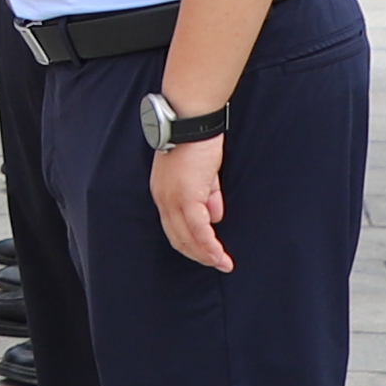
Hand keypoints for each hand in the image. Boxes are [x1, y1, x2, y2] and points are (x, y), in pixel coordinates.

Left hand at [152, 136, 230, 274]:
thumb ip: (207, 196)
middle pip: (178, 238)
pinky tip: (219, 255)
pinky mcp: (187, 196)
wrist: (190, 120)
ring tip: (222, 264)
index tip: (206, 253)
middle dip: (198, 255)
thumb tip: (215, 217)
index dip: (190, 244)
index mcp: (163, 193)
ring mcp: (173, 199)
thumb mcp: (203, 174)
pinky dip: (209, 245)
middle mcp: (163, 199)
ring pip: (188, 238)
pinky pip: (199, 228)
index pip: (174, 228)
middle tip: (217, 264)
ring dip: (206, 254)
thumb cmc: (197, 140)